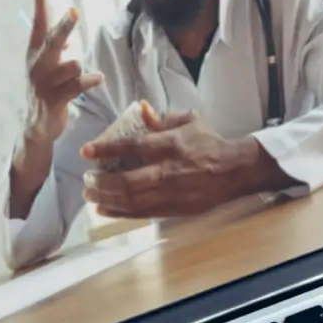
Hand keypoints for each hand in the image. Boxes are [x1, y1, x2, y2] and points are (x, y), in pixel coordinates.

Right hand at [21, 0, 99, 147]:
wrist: (37, 125)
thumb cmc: (45, 90)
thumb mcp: (46, 68)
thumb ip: (56, 51)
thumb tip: (68, 39)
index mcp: (33, 53)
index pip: (37, 23)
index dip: (39, 3)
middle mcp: (36, 65)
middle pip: (53, 40)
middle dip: (65, 26)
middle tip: (74, 11)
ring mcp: (44, 83)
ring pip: (74, 64)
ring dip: (81, 70)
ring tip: (80, 78)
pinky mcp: (55, 99)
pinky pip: (79, 84)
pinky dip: (91, 80)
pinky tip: (97, 79)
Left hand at [81, 101, 283, 217]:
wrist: (236, 171)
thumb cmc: (211, 143)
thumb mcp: (190, 121)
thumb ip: (162, 118)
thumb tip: (140, 109)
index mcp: (172, 145)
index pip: (133, 146)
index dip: (106, 149)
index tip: (86, 151)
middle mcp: (170, 171)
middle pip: (127, 181)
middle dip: (101, 182)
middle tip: (86, 179)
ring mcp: (172, 193)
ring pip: (131, 201)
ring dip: (106, 199)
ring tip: (90, 194)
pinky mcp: (174, 209)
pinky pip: (142, 214)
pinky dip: (119, 213)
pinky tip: (103, 209)